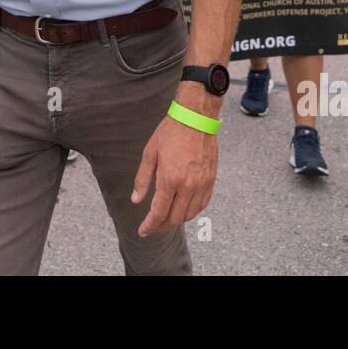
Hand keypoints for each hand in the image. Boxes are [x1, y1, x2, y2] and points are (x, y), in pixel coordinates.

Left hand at [131, 112, 217, 236]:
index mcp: (170, 179)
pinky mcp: (211, 179)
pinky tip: (184, 209)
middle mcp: (188, 185)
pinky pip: (202, 204)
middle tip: (153, 225)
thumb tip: (136, 199)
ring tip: (167, 218)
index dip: (150, 225)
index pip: (159, 212)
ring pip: (190, 214)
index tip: (143, 231)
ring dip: (177, 220)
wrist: (195, 117)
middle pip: (175, 218)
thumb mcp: (150, 153)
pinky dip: (192, 211)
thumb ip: (143, 179)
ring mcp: (202, 183)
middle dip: (162, 225)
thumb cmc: (170, 132)